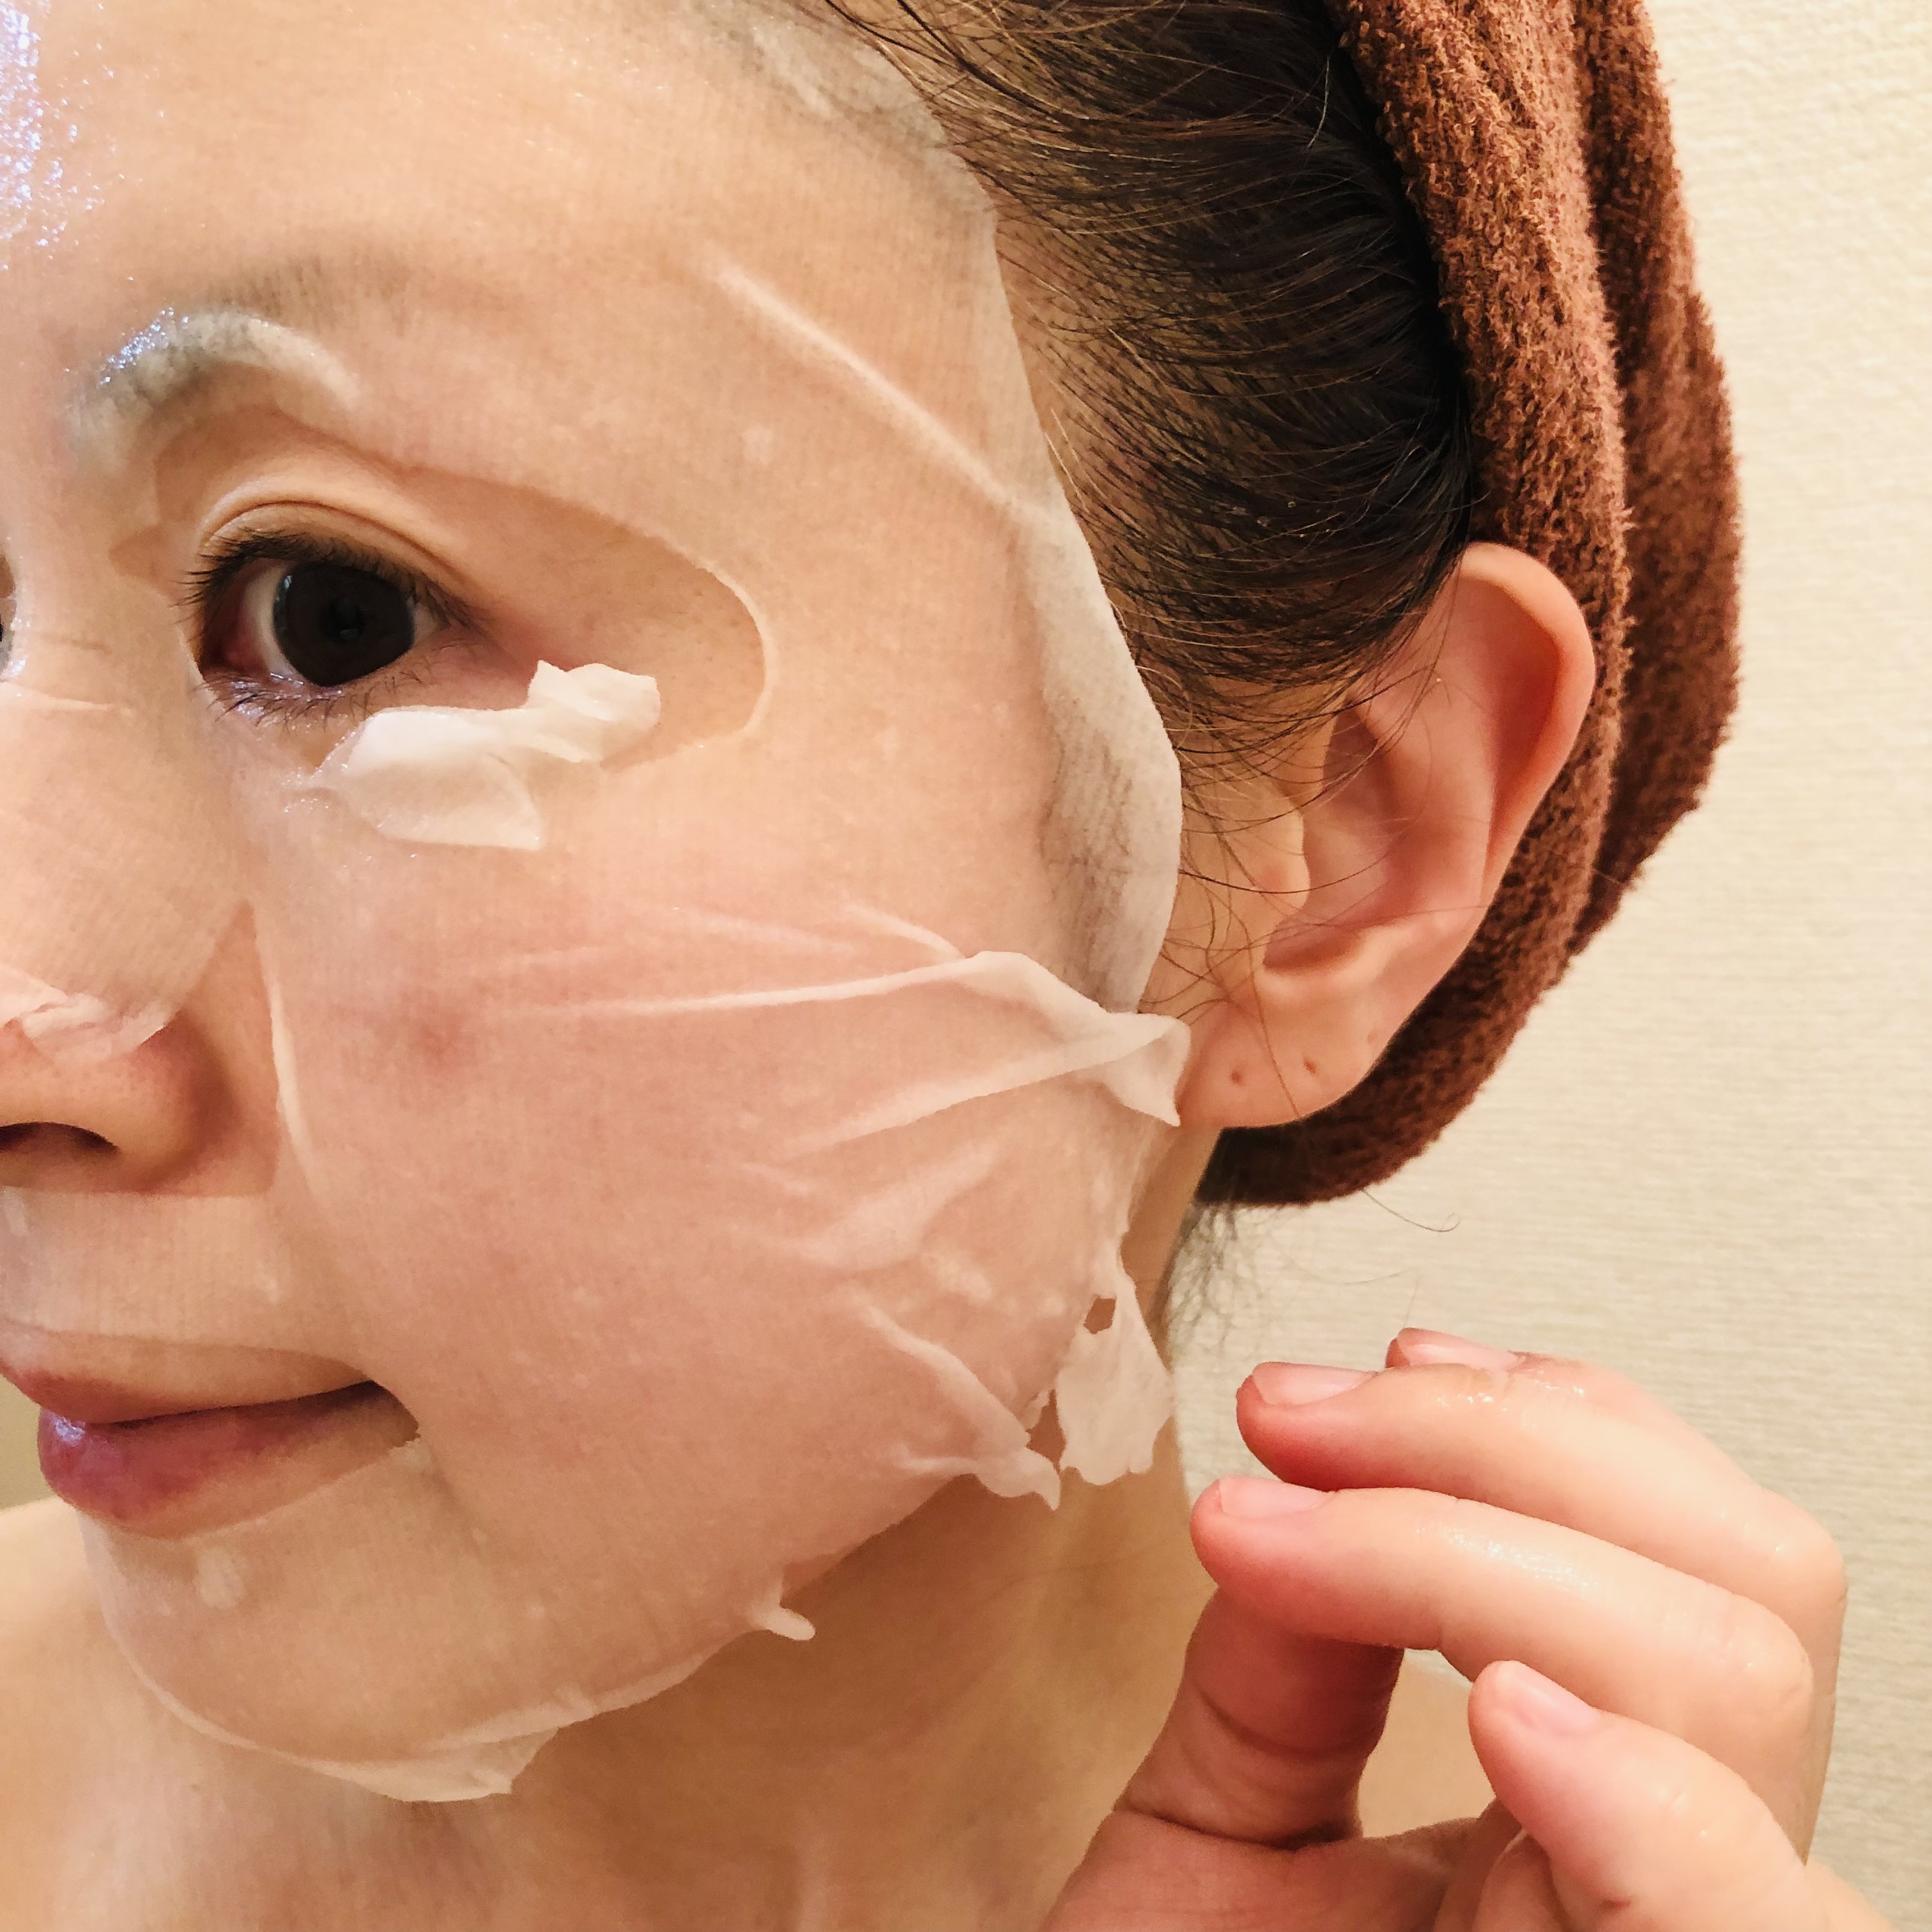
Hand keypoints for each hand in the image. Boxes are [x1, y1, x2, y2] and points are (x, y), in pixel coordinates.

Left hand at [1046, 1328, 1890, 1929]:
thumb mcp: (1212, 1843)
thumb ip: (1279, 1670)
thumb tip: (1303, 1489)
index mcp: (1589, 1816)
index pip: (1683, 1561)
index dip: (1527, 1425)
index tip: (1309, 1401)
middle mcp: (1667, 1885)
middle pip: (1743, 1588)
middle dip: (1505, 1450)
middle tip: (1292, 1423)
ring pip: (1745, 1698)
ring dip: (1508, 1551)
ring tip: (1295, 1534)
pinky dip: (1656, 1812)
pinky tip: (1511, 1720)